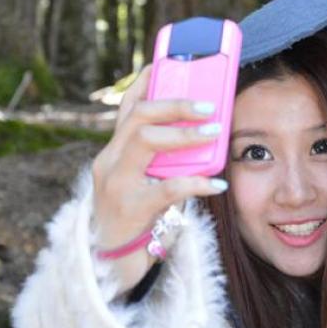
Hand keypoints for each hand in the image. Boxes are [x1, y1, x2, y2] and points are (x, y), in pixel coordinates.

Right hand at [91, 65, 226, 291]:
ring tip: (214, 133)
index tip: (169, 62)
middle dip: (174, 104)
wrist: (109, 265)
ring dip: (184, 134)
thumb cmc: (137, 217)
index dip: (148, 81)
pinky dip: (196, 183)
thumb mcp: (144, 180)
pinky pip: (167, 190)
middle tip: (209, 104)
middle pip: (138, 117)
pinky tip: (217, 184)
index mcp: (114, 150)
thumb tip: (205, 130)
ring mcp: (116, 184)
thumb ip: (164, 157)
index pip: (128, 106)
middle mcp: (109, 161)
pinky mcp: (130, 210)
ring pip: (146, 142)